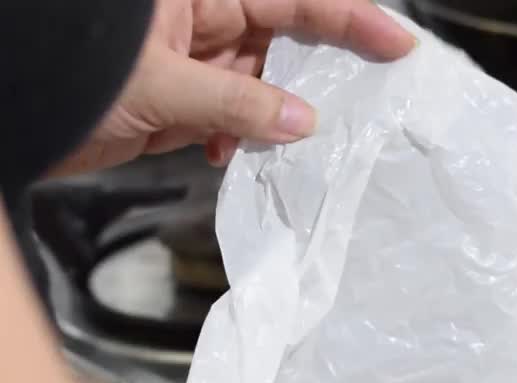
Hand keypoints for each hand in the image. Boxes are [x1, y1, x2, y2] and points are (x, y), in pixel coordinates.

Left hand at [51, 0, 416, 175]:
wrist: (7, 110)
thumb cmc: (66, 75)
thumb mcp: (161, 86)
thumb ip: (239, 103)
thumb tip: (304, 122)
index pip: (294, 0)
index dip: (352, 20)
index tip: (398, 45)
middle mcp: (201, 20)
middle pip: (284, 40)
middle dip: (319, 74)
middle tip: (364, 104)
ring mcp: (189, 60)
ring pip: (261, 84)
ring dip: (277, 117)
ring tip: (291, 143)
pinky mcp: (176, 101)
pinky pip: (231, 116)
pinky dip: (240, 138)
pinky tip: (231, 155)